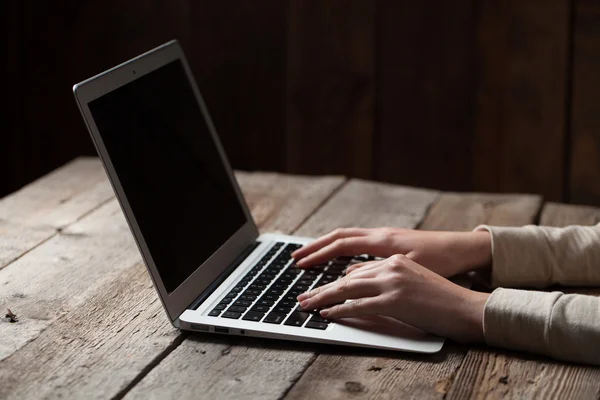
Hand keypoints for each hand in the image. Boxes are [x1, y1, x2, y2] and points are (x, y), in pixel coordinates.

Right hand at [293, 227, 491, 277]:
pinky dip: (341, 247)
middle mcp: (380, 234)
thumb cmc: (441, 260)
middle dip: (315, 247)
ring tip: (310, 255)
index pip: (341, 244)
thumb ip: (377, 271)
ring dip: (326, 246)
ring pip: (348, 237)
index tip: (301, 264)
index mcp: (382, 241)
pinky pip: (358, 241)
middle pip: (339, 236)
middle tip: (295, 257)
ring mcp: (385, 236)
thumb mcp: (408, 269)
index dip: (318, 254)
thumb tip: (348, 273)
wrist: (463, 248)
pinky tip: (338, 257)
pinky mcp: (391, 241)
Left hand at [297, 254, 488, 341]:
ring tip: (307, 306)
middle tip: (303, 297)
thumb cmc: (441, 297)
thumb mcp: (410, 280)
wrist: (467, 306)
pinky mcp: (395, 300)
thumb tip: (355, 278)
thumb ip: (383, 276)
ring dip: (323, 298)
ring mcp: (393, 281)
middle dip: (321, 288)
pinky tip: (327, 314)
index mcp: (394, 258)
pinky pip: (358, 305)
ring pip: (348, 288)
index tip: (319, 287)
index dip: (334, 280)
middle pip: (347, 276)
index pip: (356, 269)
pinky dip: (340, 310)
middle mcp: (391, 265)